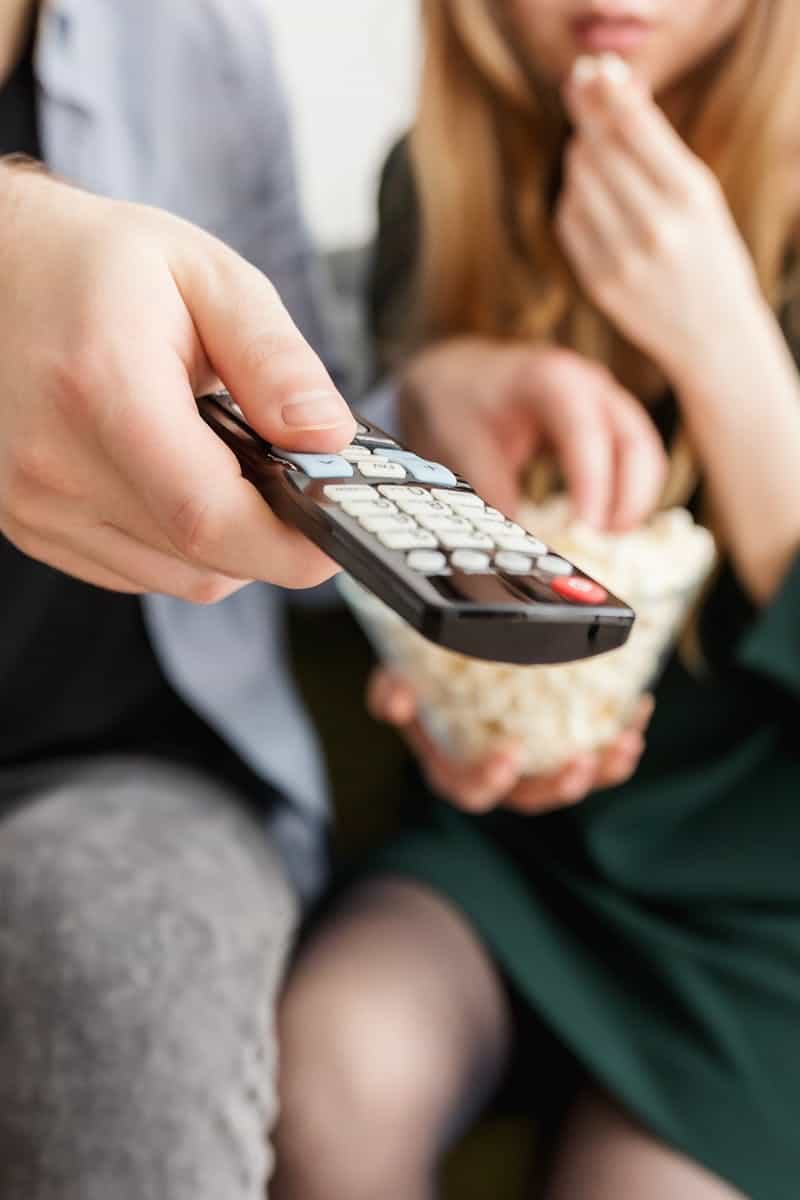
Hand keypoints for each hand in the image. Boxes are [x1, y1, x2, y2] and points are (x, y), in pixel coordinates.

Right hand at [0, 168, 355, 598]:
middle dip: (271, 538)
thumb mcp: (208, 278)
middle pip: (201, 559)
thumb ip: (275, 361)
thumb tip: (330, 438)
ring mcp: (33, 502)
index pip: (209, 516)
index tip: (338, 534)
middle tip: (296, 483)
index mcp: (103, 387)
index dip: (290, 545)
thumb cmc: (100, 265)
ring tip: (228, 466)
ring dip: (226, 543)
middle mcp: (55, 462)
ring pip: (175, 576)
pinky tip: (178, 480)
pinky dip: (179, 544)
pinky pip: (136, 570)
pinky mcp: (29, 524)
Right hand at [368, 667, 653, 814]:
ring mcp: (534, 766)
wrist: (447, 666)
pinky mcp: (564, 746)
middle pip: (531, 798)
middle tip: (581, 764)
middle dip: (560, 787)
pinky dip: (620, 735)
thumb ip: (391, 689)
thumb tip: (396, 699)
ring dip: (603, 769)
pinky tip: (640, 708)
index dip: (490, 780)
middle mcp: (497, 777)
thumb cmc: (421, 678)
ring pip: (571, 781)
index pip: (471, 791)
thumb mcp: (396, 679)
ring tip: (626, 742)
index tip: (510, 755)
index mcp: (453, 769)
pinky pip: (597, 752)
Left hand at [399, 339, 665, 529]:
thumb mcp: (464, 445)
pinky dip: (628, 492)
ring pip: (644, 452)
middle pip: (636, 442)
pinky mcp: (609, 421)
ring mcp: (606, 401)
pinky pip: (635, 458)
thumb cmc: (462, 401)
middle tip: (605, 542)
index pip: (586, 432)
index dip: (593, 483)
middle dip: (630, 497)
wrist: (460, 373)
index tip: (587, 528)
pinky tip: (606, 524)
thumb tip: (517, 543)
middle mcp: (590, 385)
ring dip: (635, 499)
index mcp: (552, 379)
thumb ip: (492, 491)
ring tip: (606, 540)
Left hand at [557, 61, 761, 384]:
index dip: (607, 91)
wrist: (713, 336)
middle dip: (586, 114)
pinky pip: (569, 220)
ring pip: (578, 181)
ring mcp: (623, 258)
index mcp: (691, 196)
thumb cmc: (710, 255)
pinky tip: (588, 191)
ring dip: (581, 155)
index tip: (594, 72)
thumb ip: (658, 148)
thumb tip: (614, 90)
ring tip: (594, 147)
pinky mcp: (598, 281)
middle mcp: (655, 226)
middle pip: (598, 149)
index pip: (634, 125)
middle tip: (579, 89)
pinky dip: (573, 196)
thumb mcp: (701, 195)